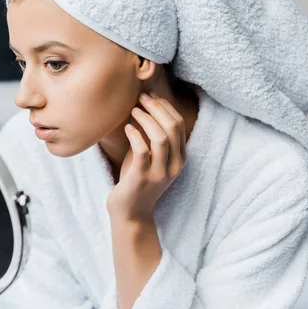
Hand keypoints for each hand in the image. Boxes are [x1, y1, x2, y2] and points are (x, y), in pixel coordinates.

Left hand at [106, 91, 186, 222]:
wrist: (131, 213)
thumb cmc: (137, 180)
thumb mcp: (150, 157)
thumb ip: (151, 137)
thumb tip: (144, 108)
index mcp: (180, 158)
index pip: (179, 124)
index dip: (165, 106)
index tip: (150, 96)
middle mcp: (174, 165)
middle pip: (172, 126)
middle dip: (156, 107)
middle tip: (141, 97)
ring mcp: (160, 172)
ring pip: (160, 137)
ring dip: (146, 118)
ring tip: (133, 110)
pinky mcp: (143, 177)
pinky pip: (143, 150)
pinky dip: (135, 134)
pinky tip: (127, 128)